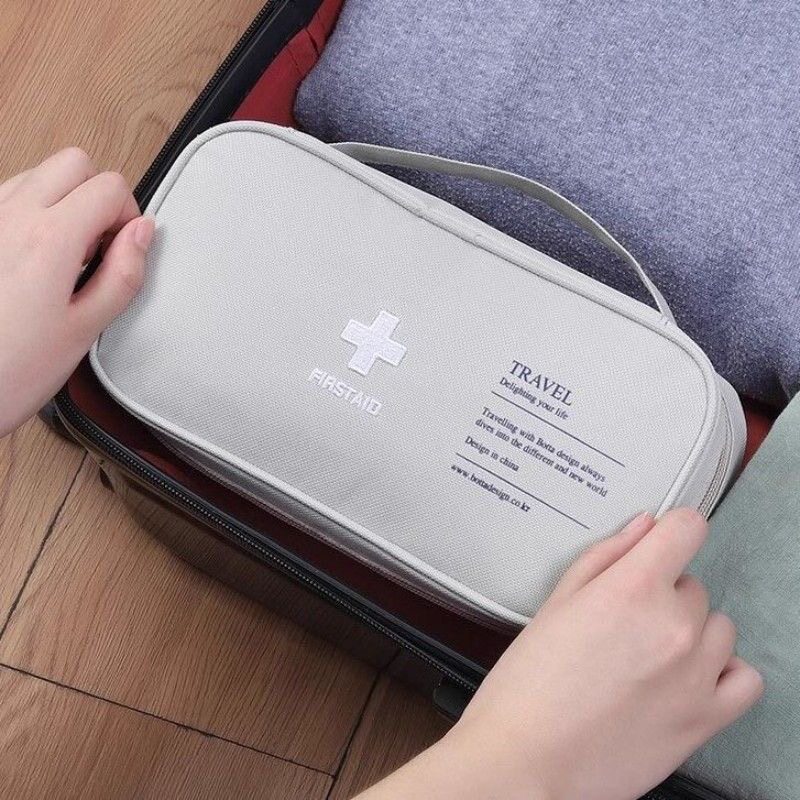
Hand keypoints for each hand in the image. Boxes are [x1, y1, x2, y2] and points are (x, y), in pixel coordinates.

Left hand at [0, 148, 153, 437]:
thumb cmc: (8, 370)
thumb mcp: (84, 330)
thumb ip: (124, 275)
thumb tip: (143, 234)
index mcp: (49, 239)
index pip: (109, 186)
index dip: (129, 217)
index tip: (123, 252)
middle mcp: (11, 215)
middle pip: (74, 163)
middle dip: (98, 196)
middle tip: (99, 246)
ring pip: (39, 173)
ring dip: (64, 201)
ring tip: (65, 258)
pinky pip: (10, 196)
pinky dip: (33, 212)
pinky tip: (34, 260)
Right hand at [358, 510, 763, 799]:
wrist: (527, 762)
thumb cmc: (527, 686)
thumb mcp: (555, 604)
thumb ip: (605, 557)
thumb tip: (644, 528)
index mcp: (632, 588)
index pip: (687, 528)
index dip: (672, 530)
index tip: (662, 542)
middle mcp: (675, 624)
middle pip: (692, 584)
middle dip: (662, 594)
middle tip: (623, 622)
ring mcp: (697, 673)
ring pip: (718, 626)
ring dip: (690, 631)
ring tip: (648, 654)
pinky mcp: (706, 718)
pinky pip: (744, 677)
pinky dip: (722, 671)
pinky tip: (688, 677)